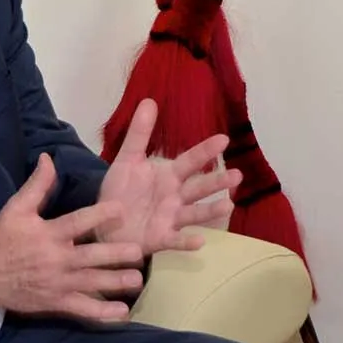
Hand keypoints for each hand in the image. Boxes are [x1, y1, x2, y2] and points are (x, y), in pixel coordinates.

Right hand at [0, 155, 147, 320]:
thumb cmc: (1, 238)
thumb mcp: (16, 208)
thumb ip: (37, 185)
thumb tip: (48, 158)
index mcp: (49, 234)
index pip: (78, 222)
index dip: (100, 215)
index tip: (121, 209)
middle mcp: (57, 260)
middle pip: (91, 257)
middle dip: (116, 255)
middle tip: (139, 251)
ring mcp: (57, 284)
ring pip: (91, 283)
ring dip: (115, 283)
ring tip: (137, 280)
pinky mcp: (56, 302)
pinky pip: (82, 309)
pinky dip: (102, 313)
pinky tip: (122, 312)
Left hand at [95, 100, 238, 256]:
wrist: (105, 222)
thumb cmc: (120, 191)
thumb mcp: (127, 160)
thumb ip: (139, 134)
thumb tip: (149, 100)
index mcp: (169, 176)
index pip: (190, 161)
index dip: (205, 151)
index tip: (224, 139)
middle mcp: (175, 197)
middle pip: (199, 188)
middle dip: (217, 182)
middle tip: (238, 175)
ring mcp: (170, 219)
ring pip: (195, 213)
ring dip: (212, 211)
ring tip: (228, 206)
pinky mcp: (160, 238)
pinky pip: (176, 240)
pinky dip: (187, 242)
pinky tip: (200, 241)